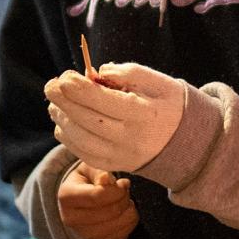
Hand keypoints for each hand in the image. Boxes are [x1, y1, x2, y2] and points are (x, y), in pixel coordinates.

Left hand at [45, 63, 190, 173]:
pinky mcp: (114, 166)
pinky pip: (84, 155)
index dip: (79, 90)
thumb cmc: (170, 105)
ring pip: (81, 140)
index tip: (64, 77)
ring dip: (62, 119)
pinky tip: (62, 122)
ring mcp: (121, 157)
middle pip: (87, 121)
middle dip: (64, 102)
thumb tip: (99, 72)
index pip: (104, 103)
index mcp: (143, 115)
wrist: (187, 143)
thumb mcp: (159, 82)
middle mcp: (130, 139)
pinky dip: (68, 138)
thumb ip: (130, 73)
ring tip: (54, 103)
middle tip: (50, 86)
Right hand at [56, 162, 137, 238]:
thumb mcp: (88, 168)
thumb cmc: (85, 181)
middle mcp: (72, 219)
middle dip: (124, 197)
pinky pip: (125, 233)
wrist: (78, 203)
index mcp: (67, 197)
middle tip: (124, 189)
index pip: (98, 196)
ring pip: (119, 222)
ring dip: (128, 208)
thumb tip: (106, 179)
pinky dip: (129, 220)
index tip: (122, 183)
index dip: (116, 189)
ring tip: (122, 199)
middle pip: (111, 210)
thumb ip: (98, 171)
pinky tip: (122, 211)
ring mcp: (85, 235)